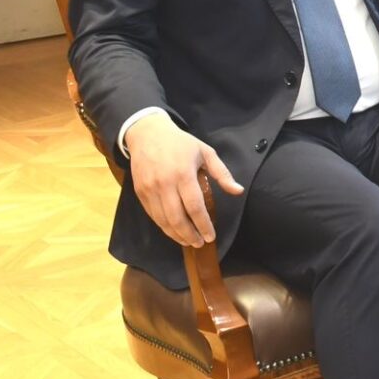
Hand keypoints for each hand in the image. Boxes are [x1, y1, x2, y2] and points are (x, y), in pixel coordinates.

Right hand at [124, 112, 243, 247]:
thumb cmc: (181, 143)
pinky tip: (174, 232)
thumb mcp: (206, 152)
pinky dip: (164, 227)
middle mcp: (165, 184)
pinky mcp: (140, 193)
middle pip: (177, 218)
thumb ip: (222, 173)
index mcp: (184, 173)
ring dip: (176, 234)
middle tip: (200, 243)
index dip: (203, 224)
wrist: (148, 134)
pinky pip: (153, 215)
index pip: (195, 206)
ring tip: (189, 241)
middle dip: (190, 234)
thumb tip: (238, 191)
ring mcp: (150, 189)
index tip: (211, 236)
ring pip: (163, 220)